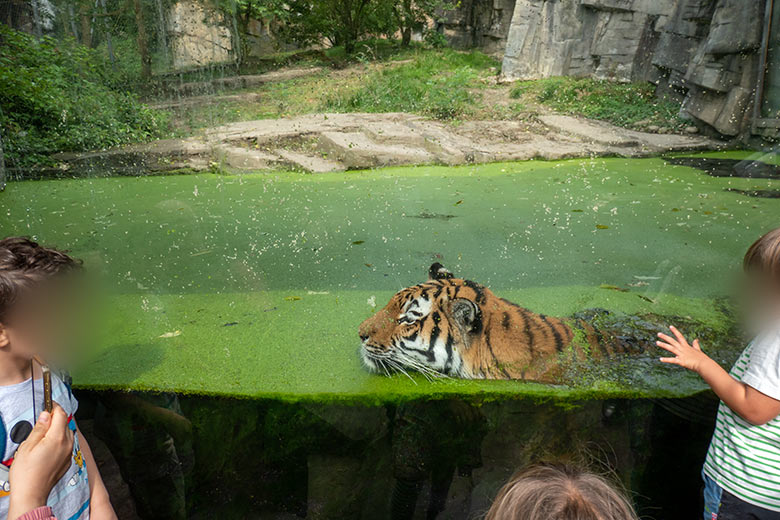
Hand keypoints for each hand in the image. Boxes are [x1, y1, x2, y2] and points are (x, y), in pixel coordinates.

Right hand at [8, 403, 73, 519]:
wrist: (31, 494)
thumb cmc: (26, 473)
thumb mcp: (27, 446)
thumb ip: (39, 428)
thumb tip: (46, 415)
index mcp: (58, 438)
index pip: (61, 414)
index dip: (54, 407)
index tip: (48, 404)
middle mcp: (68, 444)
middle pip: (65, 423)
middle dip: (55, 420)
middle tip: (41, 423)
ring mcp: (69, 453)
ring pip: (67, 434)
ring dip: (58, 431)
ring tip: (41, 438)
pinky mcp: (68, 461)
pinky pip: (67, 445)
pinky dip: (59, 441)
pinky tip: (46, 448)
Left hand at [656, 326, 708, 372]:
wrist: (704, 365)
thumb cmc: (702, 358)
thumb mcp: (698, 350)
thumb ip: (695, 345)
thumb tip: (696, 339)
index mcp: (686, 346)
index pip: (680, 336)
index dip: (675, 331)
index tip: (670, 326)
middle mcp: (683, 349)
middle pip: (673, 341)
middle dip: (665, 337)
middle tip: (658, 334)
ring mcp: (682, 355)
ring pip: (671, 348)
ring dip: (663, 345)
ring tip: (657, 342)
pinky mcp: (681, 361)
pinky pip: (673, 360)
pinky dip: (666, 360)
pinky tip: (660, 359)